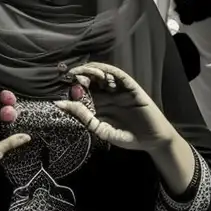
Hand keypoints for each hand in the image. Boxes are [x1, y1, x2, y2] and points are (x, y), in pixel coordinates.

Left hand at [55, 62, 175, 152]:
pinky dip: (107, 71)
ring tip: (80, 73)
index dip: (70, 85)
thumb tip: (60, 104)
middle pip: (88, 78)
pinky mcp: (130, 86)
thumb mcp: (101, 129)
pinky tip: (98, 73)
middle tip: (68, 75)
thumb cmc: (127, 137)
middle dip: (77, 74)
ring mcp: (118, 89)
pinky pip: (117, 74)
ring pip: (101, 73)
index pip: (80, 90)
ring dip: (90, 70)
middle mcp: (106, 94)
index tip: (58, 84)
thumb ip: (83, 117)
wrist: (152, 140)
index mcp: (98, 104)